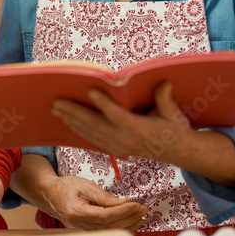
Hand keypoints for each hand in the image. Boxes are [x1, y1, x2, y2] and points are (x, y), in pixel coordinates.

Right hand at [46, 175, 146, 231]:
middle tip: (143, 209)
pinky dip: (120, 228)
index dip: (123, 212)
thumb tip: (124, 203)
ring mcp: (81, 231)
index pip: (105, 216)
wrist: (50, 195)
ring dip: (128, 226)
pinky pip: (106, 233)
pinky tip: (130, 223)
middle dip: (129, 219)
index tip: (137, 205)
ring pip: (109, 233)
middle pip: (109, 227)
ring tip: (141, 216)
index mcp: (76, 211)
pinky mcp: (86, 233)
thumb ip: (104, 196)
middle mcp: (78, 225)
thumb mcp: (85, 185)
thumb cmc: (67, 187)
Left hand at [52, 82, 194, 162]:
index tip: (90, 90)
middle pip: (95, 124)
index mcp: (140, 129)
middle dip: (74, 112)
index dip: (103, 103)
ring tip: (56, 109)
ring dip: (71, 120)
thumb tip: (164, 83)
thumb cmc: (175, 127)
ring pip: (90, 133)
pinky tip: (67, 121)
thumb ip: (165, 99)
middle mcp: (126, 140)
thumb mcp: (173, 113)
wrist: (178, 152)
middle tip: (56, 101)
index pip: (117, 115)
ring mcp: (119, 147)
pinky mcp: (116, 150)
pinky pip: (93, 140)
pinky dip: (78, 129)